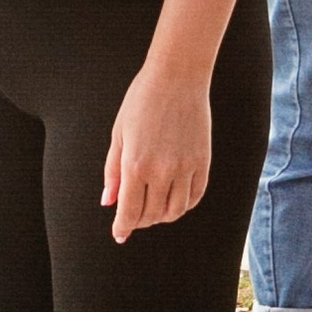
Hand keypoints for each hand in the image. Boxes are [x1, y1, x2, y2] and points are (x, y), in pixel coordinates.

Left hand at [102, 56, 214, 240]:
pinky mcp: (203, 162)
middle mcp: (162, 171)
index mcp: (136, 165)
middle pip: (152, 215)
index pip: (129, 212)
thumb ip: (112, 172)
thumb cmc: (142, 101)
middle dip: (140, 221)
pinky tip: (174, 199)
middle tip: (133, 216)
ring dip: (162, 216)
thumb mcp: (119, 134)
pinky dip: (184, 205)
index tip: (119, 234)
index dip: (122, 227)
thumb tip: (108, 203)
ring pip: (176, 211)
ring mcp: (186, 168)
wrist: (177, 77)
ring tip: (153, 209)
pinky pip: (195, 196)